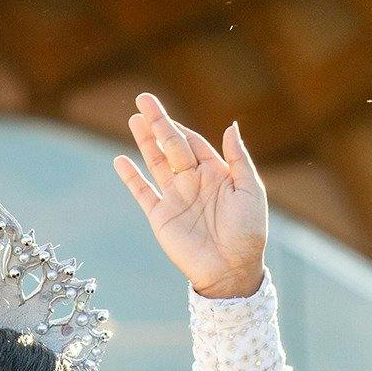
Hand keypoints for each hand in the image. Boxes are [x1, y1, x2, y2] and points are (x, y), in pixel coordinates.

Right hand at [114, 92, 266, 299]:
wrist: (231, 270)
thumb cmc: (248, 232)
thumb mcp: (250, 190)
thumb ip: (239, 158)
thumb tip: (231, 126)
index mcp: (216, 174)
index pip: (193, 142)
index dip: (179, 126)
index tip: (165, 111)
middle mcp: (193, 182)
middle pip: (171, 146)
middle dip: (158, 123)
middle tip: (142, 99)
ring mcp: (175, 199)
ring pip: (156, 163)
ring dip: (144, 141)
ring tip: (133, 119)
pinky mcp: (161, 217)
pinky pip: (143, 193)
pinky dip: (131, 178)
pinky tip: (120, 160)